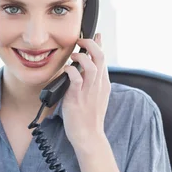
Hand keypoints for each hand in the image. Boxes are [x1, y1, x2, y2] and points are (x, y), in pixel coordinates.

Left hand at [62, 33, 110, 151]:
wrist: (88, 136)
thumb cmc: (89, 118)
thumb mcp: (96, 97)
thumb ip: (93, 83)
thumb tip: (84, 69)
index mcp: (103, 84)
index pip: (104, 59)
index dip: (99, 44)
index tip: (95, 35)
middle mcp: (98, 85)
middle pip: (100, 57)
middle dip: (91, 44)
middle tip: (80, 41)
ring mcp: (89, 91)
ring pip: (91, 65)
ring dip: (81, 56)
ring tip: (73, 55)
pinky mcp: (77, 97)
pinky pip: (76, 78)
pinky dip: (71, 70)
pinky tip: (67, 69)